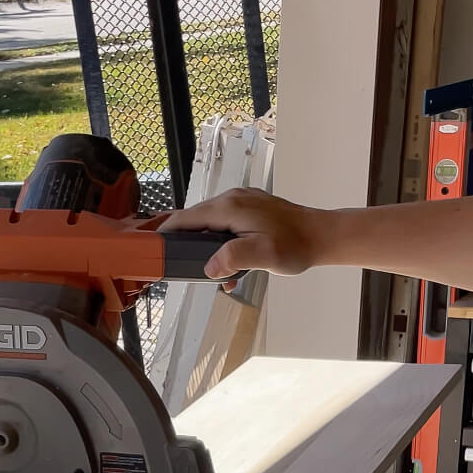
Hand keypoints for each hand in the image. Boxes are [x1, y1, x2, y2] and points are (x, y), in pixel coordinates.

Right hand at [160, 189, 324, 285]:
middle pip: (194, 220)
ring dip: (206, 247)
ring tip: (214, 272)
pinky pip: (224, 224)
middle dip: (185, 244)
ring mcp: (241, 202)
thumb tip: (210, 266)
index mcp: (229, 208)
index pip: (186, 218)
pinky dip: (220, 243)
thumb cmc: (296, 245)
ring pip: (209, 223)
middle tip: (180, 267)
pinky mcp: (249, 209)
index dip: (166, 232)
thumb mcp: (264, 256)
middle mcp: (232, 199)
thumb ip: (234, 258)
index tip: (152, 247)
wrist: (320, 236)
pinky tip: (230, 264)